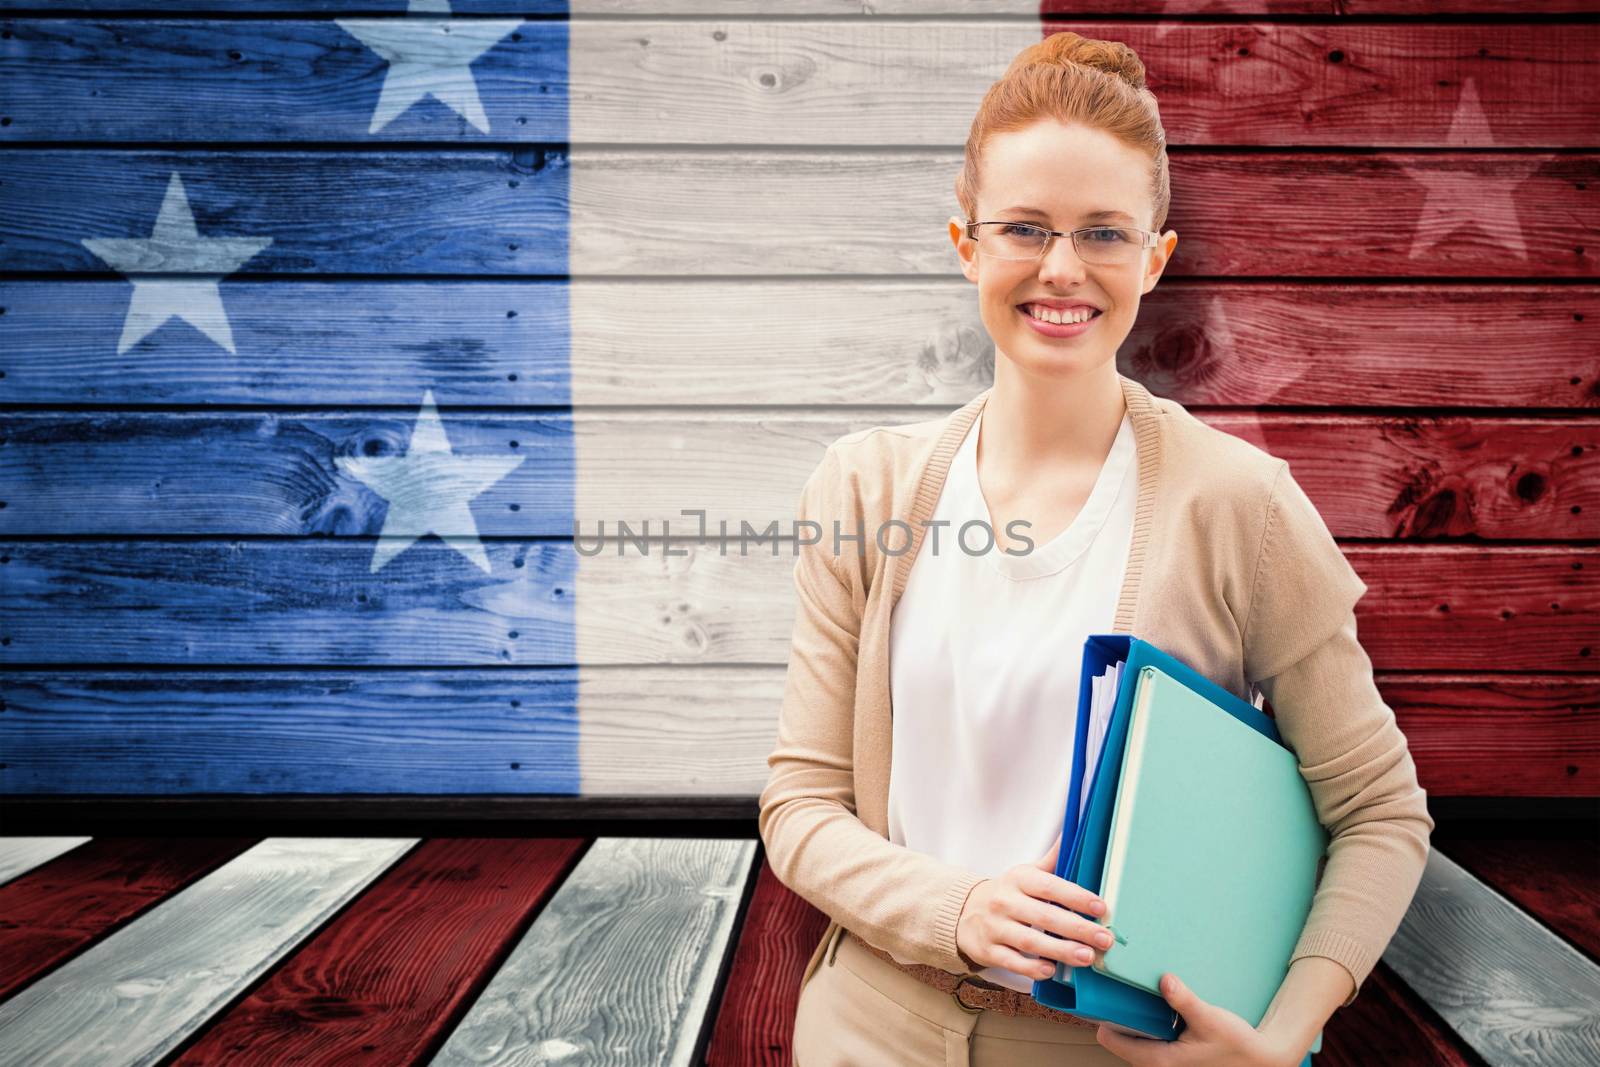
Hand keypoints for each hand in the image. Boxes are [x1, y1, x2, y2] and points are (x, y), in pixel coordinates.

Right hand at [954, 831, 1113, 978]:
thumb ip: (1052, 859)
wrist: (963, 911)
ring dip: (1061, 950)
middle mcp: (1005, 902)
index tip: (1101, 907)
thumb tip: (1072, 833)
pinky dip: (1031, 968)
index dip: (1076, 897)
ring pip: (1030, 941)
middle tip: (1104, 939)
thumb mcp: (1025, 873)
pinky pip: (1011, 961)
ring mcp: (995, 927)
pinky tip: (1051, 970)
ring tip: (1087, 957)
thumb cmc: (1006, 893)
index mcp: (1018, 879)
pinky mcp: (988, 950)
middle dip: (1077, 929)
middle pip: (1044, 917)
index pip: (1049, 886)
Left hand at [1095, 973, 1301, 1066]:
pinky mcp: (1179, 1060)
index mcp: (1164, 1061)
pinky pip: (1153, 1045)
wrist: (1263, 1060)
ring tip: (1128, 999)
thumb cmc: (1237, 1045)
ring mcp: (1171, 1065)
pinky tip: (1153, 1010)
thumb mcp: (1209, 1018)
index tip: (1094, 1004)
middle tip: (1109, 994)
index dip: (1103, 1025)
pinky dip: (1148, 1029)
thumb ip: (1184, 1000)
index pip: (1118, 1045)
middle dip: (1117, 1022)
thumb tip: (1163, 979)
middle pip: (1125, 1045)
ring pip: (1139, 1045)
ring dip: (1133, 1025)